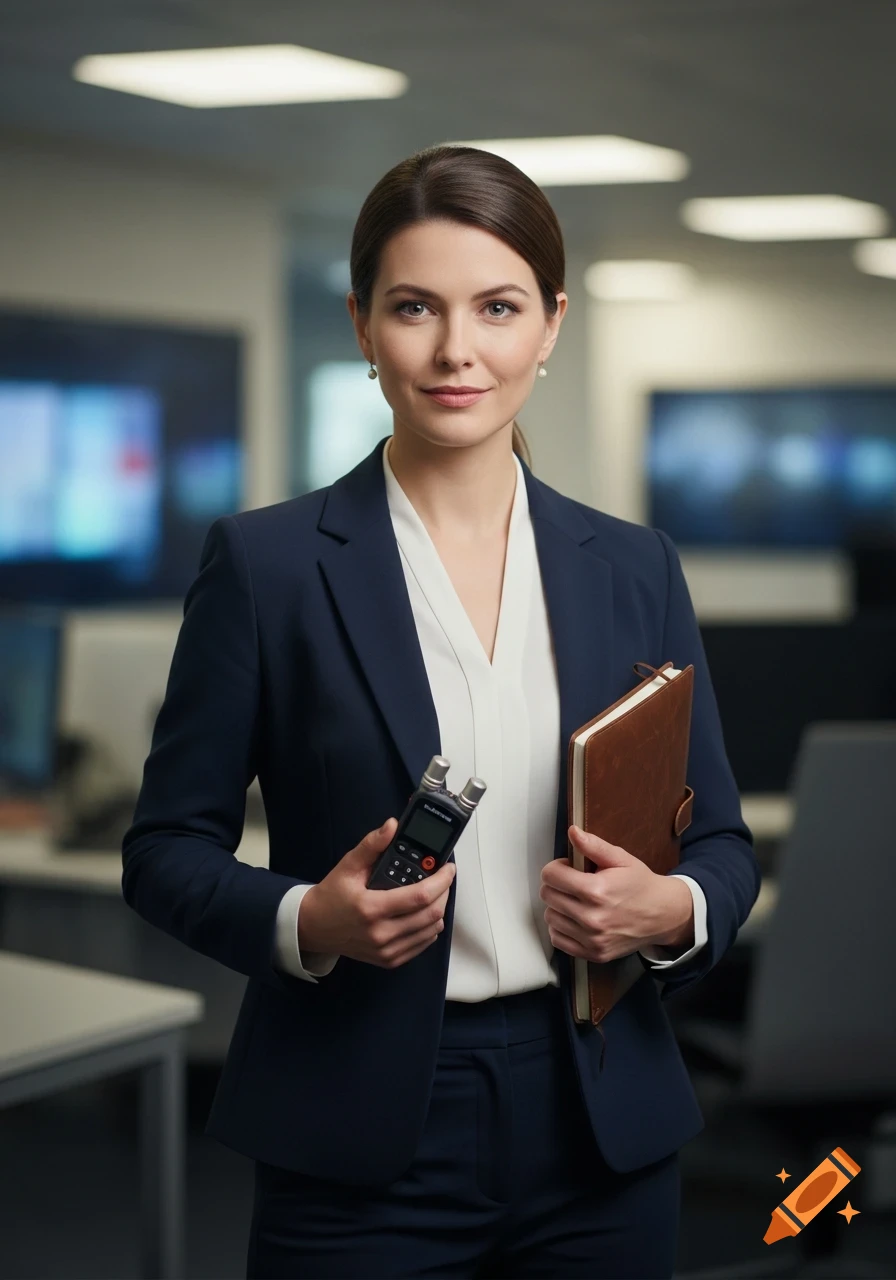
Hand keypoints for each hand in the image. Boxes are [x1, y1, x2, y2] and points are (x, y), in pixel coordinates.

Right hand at [299, 818, 456, 969]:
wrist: (313, 928)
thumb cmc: (332, 896)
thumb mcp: (348, 865)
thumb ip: (372, 845)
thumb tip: (392, 826)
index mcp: (371, 908)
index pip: (420, 896)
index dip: (441, 881)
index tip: (449, 868)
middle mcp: (381, 934)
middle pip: (431, 914)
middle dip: (444, 892)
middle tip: (442, 878)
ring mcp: (386, 951)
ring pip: (431, 931)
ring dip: (439, 909)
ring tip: (434, 893)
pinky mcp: (389, 960)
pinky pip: (423, 945)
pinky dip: (430, 927)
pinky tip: (424, 913)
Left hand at [539, 825, 693, 962]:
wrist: (663, 915)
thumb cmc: (641, 885)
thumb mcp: (621, 859)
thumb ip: (593, 845)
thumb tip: (573, 831)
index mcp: (597, 891)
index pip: (551, 876)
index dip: (556, 867)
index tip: (568, 867)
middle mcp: (592, 918)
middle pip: (548, 896)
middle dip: (556, 884)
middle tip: (572, 883)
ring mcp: (592, 939)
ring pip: (550, 917)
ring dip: (558, 906)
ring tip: (576, 900)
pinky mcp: (593, 953)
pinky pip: (558, 939)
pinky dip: (561, 928)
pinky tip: (575, 918)